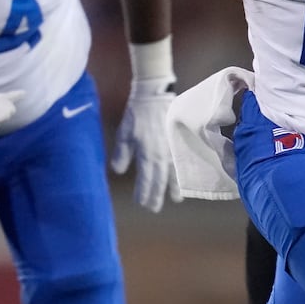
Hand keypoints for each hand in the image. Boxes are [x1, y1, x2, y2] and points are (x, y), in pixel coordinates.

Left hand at [111, 76, 181, 211]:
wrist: (155, 95)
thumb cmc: (137, 114)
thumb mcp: (124, 133)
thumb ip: (122, 153)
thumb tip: (119, 171)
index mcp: (146, 154)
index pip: (145, 179)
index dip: (143, 193)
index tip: (141, 204)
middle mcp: (161, 155)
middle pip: (159, 180)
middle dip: (156, 195)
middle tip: (153, 208)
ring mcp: (172, 149)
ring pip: (174, 173)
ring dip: (174, 187)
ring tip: (176, 199)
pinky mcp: (178, 142)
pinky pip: (182, 161)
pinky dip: (183, 172)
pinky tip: (185, 178)